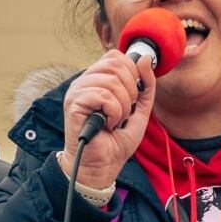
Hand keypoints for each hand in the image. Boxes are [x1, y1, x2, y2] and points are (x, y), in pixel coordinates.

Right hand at [61, 50, 156, 188]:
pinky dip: (114, 113)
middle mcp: (85, 81)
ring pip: (112, 83)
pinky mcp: (74, 104)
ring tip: (115, 121)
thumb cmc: (117, 139)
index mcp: (98, 79)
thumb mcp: (140, 109)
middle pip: (115, 65)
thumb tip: (146, 59)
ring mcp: (78, 91)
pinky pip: (104, 97)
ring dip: (123, 107)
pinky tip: (108, 125)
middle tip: (125, 112)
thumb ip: (146, 85)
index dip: (131, 73)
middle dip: (131, 91)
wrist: (104, 164)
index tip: (133, 96)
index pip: (115, 57)